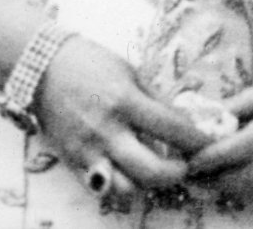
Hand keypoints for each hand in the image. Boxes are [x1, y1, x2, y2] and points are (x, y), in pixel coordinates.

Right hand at [35, 36, 211, 209]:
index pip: (171, 128)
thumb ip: (153, 99)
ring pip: (126, 189)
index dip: (196, 140)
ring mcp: (88, 151)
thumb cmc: (91, 63)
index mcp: (125, 101)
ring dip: (147, 185)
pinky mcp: (73, 163)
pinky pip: (101, 189)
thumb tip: (182, 120)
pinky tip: (129, 174)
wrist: (42, 68)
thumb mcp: (129, 72)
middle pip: (151, 170)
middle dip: (177, 173)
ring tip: (156, 172)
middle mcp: (107, 130)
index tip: (209, 144)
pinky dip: (119, 187)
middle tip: (186, 166)